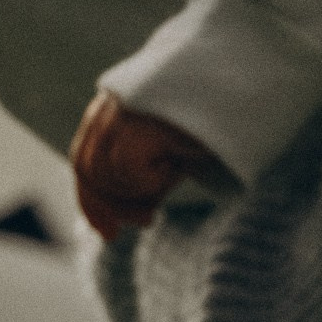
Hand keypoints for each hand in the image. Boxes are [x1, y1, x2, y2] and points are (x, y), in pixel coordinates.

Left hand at [69, 90, 224, 240]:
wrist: (239, 87)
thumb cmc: (210, 122)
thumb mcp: (168, 152)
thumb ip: (138, 181)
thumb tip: (109, 229)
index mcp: (112, 105)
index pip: (83, 159)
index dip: (92, 202)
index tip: (110, 234)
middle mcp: (110, 103)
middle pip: (88, 169)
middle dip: (114, 206)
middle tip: (148, 222)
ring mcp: (120, 108)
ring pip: (106, 172)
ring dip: (140, 190)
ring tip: (174, 173)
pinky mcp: (135, 117)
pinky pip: (126, 166)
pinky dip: (152, 178)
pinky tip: (176, 162)